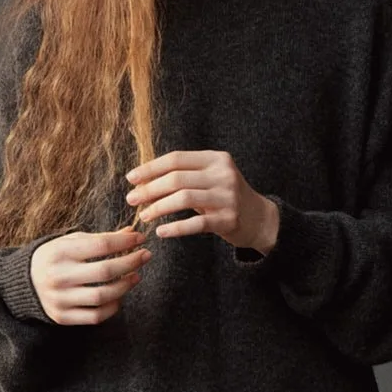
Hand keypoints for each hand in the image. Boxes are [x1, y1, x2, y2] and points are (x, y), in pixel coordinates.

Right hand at [29, 227, 151, 323]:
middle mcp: (59, 276)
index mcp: (60, 252)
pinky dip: (112, 307)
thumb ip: (100, 239)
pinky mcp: (62, 316)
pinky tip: (119, 296)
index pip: (101, 245)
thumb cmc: (54, 258)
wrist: (23, 282)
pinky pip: (96, 316)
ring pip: (103, 296)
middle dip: (131, 262)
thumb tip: (132, 233)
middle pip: (106, 271)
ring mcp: (60, 299)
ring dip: (125, 286)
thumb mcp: (71, 242)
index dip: (126, 242)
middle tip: (145, 256)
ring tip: (135, 276)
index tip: (141, 238)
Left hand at [123, 150, 279, 253]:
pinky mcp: (228, 220)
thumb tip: (142, 182)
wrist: (259, 219)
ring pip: (183, 199)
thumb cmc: (225, 197)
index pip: (176, 159)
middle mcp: (223, 174)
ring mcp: (227, 197)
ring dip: (158, 208)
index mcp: (215, 159)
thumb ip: (183, 176)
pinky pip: (195, 223)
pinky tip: (161, 232)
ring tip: (144, 216)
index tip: (131, 179)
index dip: (150, 168)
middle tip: (131, 200)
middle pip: (176, 178)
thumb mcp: (209, 179)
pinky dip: (175, 228)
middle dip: (149, 189)